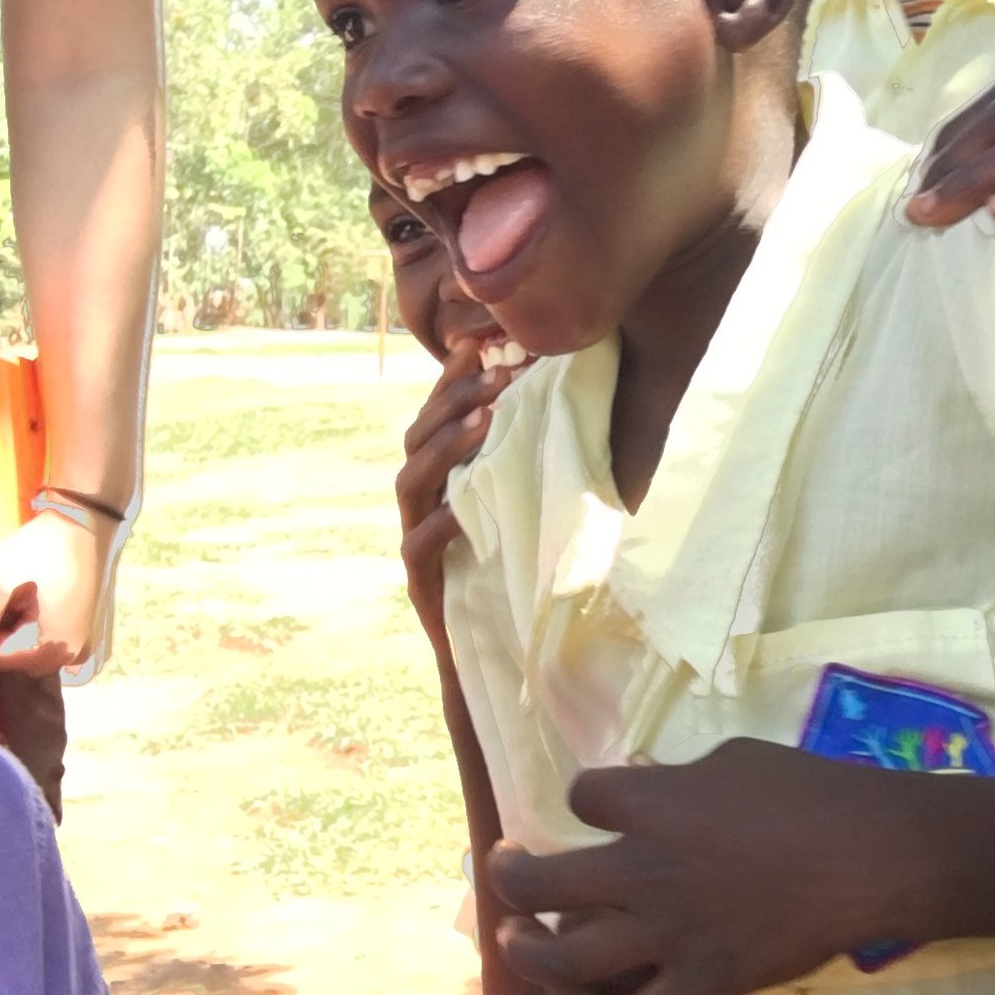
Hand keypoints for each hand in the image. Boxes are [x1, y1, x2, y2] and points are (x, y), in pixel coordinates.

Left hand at [0, 507, 116, 672]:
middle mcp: (72, 658)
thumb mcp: (1, 576)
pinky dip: (33, 628)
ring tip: (17, 595)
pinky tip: (34, 601)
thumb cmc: (43, 547)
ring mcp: (83, 648)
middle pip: (11, 658)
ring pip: (28, 650)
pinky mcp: (87, 635)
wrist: (87, 521)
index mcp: (51, 649)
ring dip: (14, 630)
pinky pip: (47, 643)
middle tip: (2, 595)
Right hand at [397, 334, 521, 637]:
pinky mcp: (421, 582)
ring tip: (485, 420)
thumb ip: (534, 461)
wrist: (500, 651)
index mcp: (444, 477)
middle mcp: (421, 502)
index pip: (438, 415)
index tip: (483, 342)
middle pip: (418, 436)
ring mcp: (414, 539)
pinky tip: (460, 510)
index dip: (454, 378)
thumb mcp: (529, 504)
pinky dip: (439, 524)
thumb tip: (583, 405)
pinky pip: (419, 545)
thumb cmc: (518, 569)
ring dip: (445, 447)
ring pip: (411, 481)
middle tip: (497, 376)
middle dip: (454, 401)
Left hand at [486, 744, 907, 994]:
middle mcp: (642, 867)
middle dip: (508, 877)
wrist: (871, 856)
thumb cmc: (812, 794)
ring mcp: (667, 932)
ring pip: (564, 956)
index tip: (594, 808)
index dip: (584, 802)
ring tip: (518, 945)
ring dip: (529, 953)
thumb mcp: (735, 761)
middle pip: (539, 879)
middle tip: (503, 872)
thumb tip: (649, 784)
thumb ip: (680, 780)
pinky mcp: (701, 983)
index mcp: (652, 802)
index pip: (581, 797)